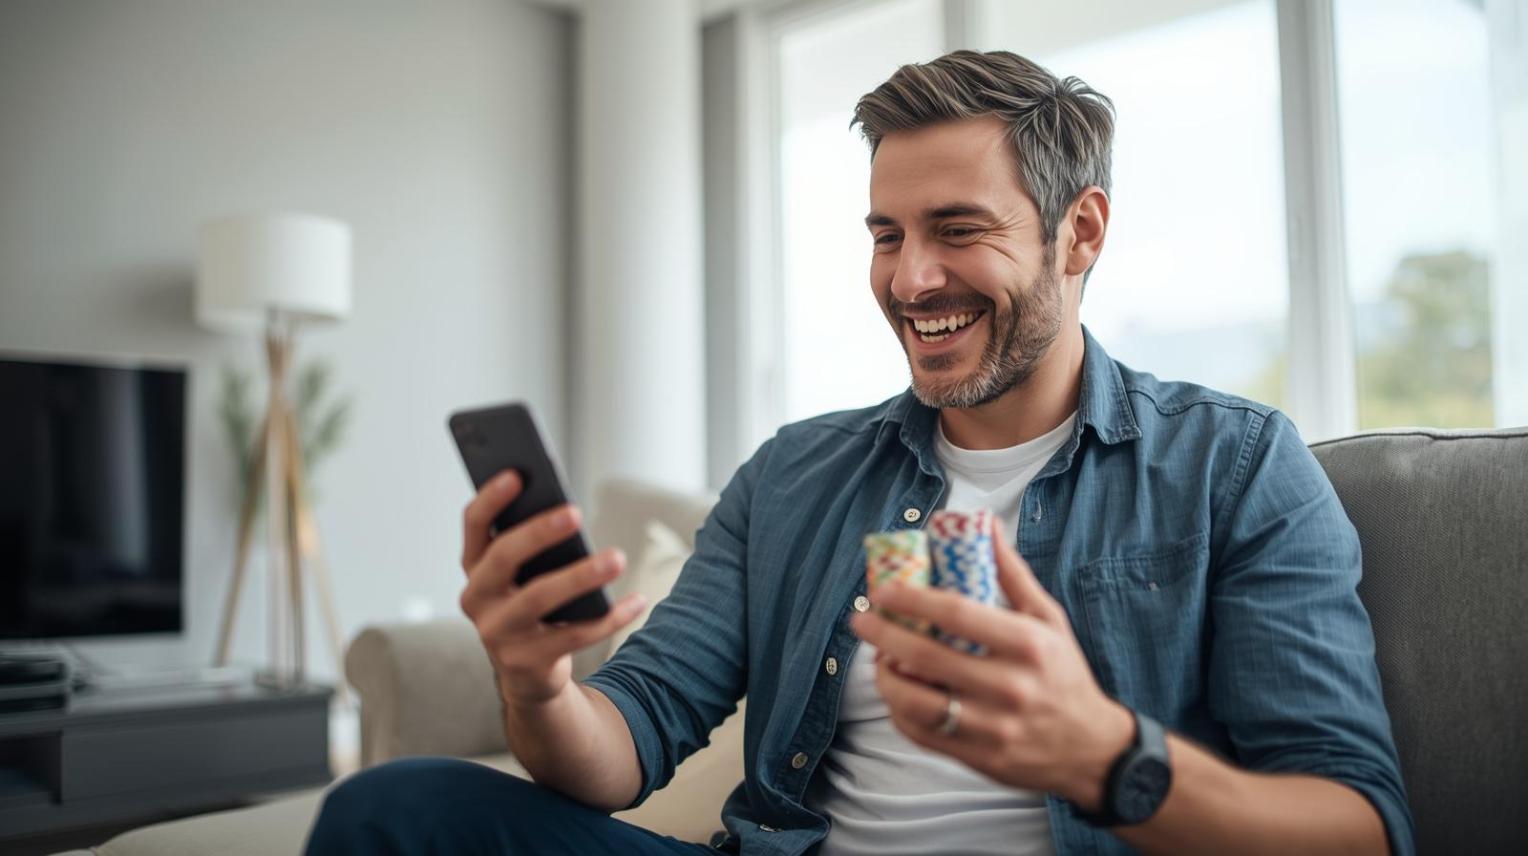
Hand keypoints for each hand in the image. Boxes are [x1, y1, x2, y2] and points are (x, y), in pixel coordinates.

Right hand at [458, 469, 647, 708]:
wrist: (528, 673)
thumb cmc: (531, 604)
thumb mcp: (524, 575)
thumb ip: (533, 545)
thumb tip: (566, 511)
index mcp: (474, 567)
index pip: (474, 524)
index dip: (491, 498)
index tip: (518, 473)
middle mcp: (477, 598)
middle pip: (503, 558)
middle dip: (538, 532)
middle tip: (575, 512)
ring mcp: (498, 633)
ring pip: (539, 598)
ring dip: (580, 576)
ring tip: (617, 558)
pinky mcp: (526, 661)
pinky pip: (574, 636)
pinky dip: (608, 618)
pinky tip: (637, 601)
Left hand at [849, 515, 1133, 809]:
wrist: (1090, 747)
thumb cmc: (1063, 671)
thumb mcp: (1047, 617)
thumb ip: (1011, 572)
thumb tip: (983, 523)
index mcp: (1027, 644)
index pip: (957, 614)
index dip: (913, 600)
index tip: (883, 591)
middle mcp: (1011, 686)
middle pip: (927, 658)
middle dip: (884, 635)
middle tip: (862, 620)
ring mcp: (994, 727)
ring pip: (917, 703)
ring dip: (886, 678)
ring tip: (878, 659)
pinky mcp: (980, 757)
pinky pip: (923, 734)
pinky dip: (899, 711)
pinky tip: (896, 692)